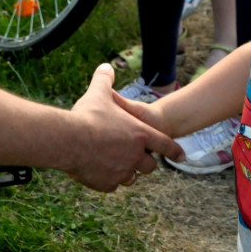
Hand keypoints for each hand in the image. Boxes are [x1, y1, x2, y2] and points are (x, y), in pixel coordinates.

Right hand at [66, 64, 182, 191]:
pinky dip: (108, 179)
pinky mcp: (107, 184)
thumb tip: (106, 66)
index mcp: (140, 134)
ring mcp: (122, 172)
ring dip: (127, 172)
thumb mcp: (99, 93)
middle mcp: (135, 156)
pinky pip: (112, 185)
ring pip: (131, 178)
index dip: (173, 150)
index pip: (165, 145)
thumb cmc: (87, 116)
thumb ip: (105, 79)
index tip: (181, 155)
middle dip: (144, 162)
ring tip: (115, 163)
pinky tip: (98, 171)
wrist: (69, 140)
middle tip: (135, 156)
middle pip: (149, 166)